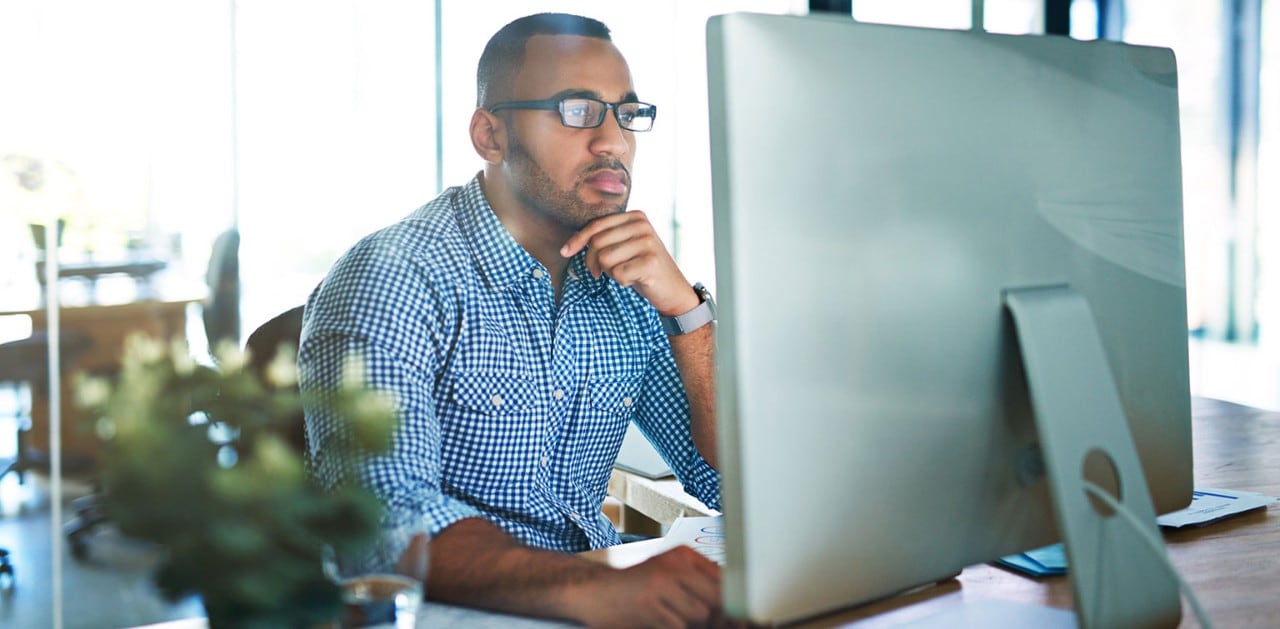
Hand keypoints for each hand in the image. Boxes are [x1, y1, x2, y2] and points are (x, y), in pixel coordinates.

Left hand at [560, 211, 698, 316]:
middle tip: (601, 273)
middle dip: (593, 261)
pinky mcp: (650, 262)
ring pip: (605, 258)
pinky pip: (617, 273)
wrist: (673, 290)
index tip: (564, 252)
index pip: (597, 225)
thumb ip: (605, 238)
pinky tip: (635, 280)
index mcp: (636, 216)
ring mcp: (648, 242)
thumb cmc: (642, 268)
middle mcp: (643, 225)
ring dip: (610, 272)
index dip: (578, 240)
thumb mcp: (625, 247)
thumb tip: (570, 245)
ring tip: (626, 273)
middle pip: (597, 242)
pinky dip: (622, 281)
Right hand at [570, 545, 732, 627]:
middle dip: (713, 617)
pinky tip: (658, 621)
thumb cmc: (634, 587)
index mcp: (683, 555)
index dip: (733, 602)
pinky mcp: (650, 608)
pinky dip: (672, 628)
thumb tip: (735, 610)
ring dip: (689, 624)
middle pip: (717, 599)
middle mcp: (674, 566)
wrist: (594, 592)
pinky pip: (679, 627)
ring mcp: (662, 586)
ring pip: (700, 616)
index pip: (725, 578)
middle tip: (691, 616)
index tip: (736, 616)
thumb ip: (701, 585)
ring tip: (668, 617)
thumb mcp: (669, 575)